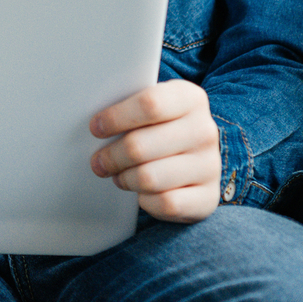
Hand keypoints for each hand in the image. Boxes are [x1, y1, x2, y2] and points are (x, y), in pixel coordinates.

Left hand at [89, 79, 221, 222]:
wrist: (196, 159)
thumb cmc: (162, 128)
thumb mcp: (152, 108)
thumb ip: (130, 107)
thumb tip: (92, 118)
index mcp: (190, 98)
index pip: (149, 104)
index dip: (116, 118)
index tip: (96, 128)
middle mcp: (205, 130)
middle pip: (140, 146)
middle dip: (111, 156)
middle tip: (98, 161)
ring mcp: (210, 166)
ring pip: (149, 178)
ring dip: (125, 179)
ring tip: (118, 175)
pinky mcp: (208, 198)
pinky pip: (165, 203)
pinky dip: (146, 201)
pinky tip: (141, 192)